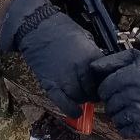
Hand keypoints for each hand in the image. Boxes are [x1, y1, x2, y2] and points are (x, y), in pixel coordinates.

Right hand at [0, 0, 102, 118]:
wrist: (36, 27)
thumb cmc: (61, 29)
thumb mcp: (84, 37)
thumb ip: (93, 54)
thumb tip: (100, 67)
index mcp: (90, 56)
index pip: (103, 78)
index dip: (104, 83)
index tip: (103, 84)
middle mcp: (79, 69)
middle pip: (92, 91)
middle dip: (93, 93)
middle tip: (92, 92)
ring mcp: (64, 78)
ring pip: (79, 98)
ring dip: (83, 99)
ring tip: (83, 96)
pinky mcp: (50, 84)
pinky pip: (63, 103)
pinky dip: (71, 110)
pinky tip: (76, 112)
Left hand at [91, 46, 139, 139]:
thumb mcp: (137, 57)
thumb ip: (113, 61)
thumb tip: (92, 67)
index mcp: (127, 76)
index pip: (103, 90)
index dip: (108, 90)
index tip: (116, 90)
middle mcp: (132, 93)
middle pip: (109, 105)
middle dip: (115, 102)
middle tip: (127, 99)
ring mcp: (139, 110)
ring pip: (116, 118)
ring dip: (121, 116)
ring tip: (133, 108)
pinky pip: (126, 131)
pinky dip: (128, 128)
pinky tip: (136, 120)